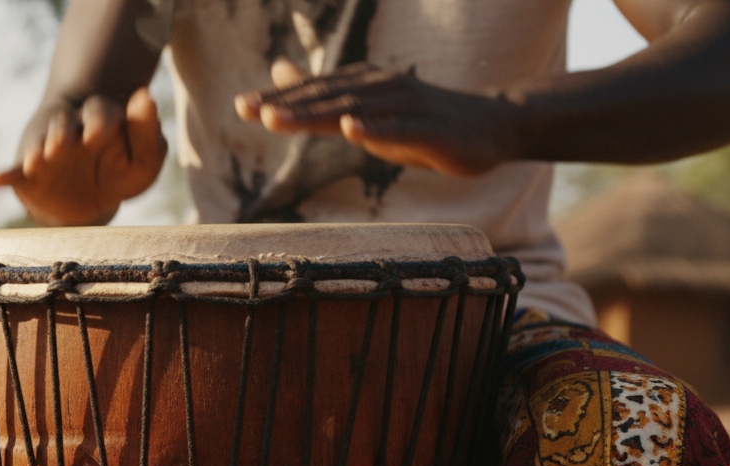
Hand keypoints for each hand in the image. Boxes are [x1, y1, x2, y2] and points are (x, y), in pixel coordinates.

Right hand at [0, 87, 167, 225]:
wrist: (91, 201)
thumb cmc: (120, 173)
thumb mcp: (144, 160)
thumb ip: (148, 132)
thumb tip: (145, 94)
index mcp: (99, 121)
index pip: (100, 113)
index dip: (99, 121)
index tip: (99, 135)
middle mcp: (69, 130)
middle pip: (64, 123)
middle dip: (62, 133)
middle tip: (61, 146)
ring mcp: (47, 150)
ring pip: (40, 143)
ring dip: (38, 150)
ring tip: (38, 161)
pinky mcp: (29, 174)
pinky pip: (15, 172)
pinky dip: (4, 175)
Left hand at [235, 58, 522, 176]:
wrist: (488, 126)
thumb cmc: (420, 119)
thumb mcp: (366, 105)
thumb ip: (322, 93)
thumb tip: (280, 71)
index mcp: (363, 86)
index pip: (314, 92)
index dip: (278, 98)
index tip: (241, 106)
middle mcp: (382, 89)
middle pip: (328, 98)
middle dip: (287, 104)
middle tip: (250, 110)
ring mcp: (408, 107)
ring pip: (357, 110)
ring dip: (317, 114)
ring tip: (280, 119)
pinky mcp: (432, 130)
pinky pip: (401, 129)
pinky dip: (376, 129)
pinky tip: (352, 129)